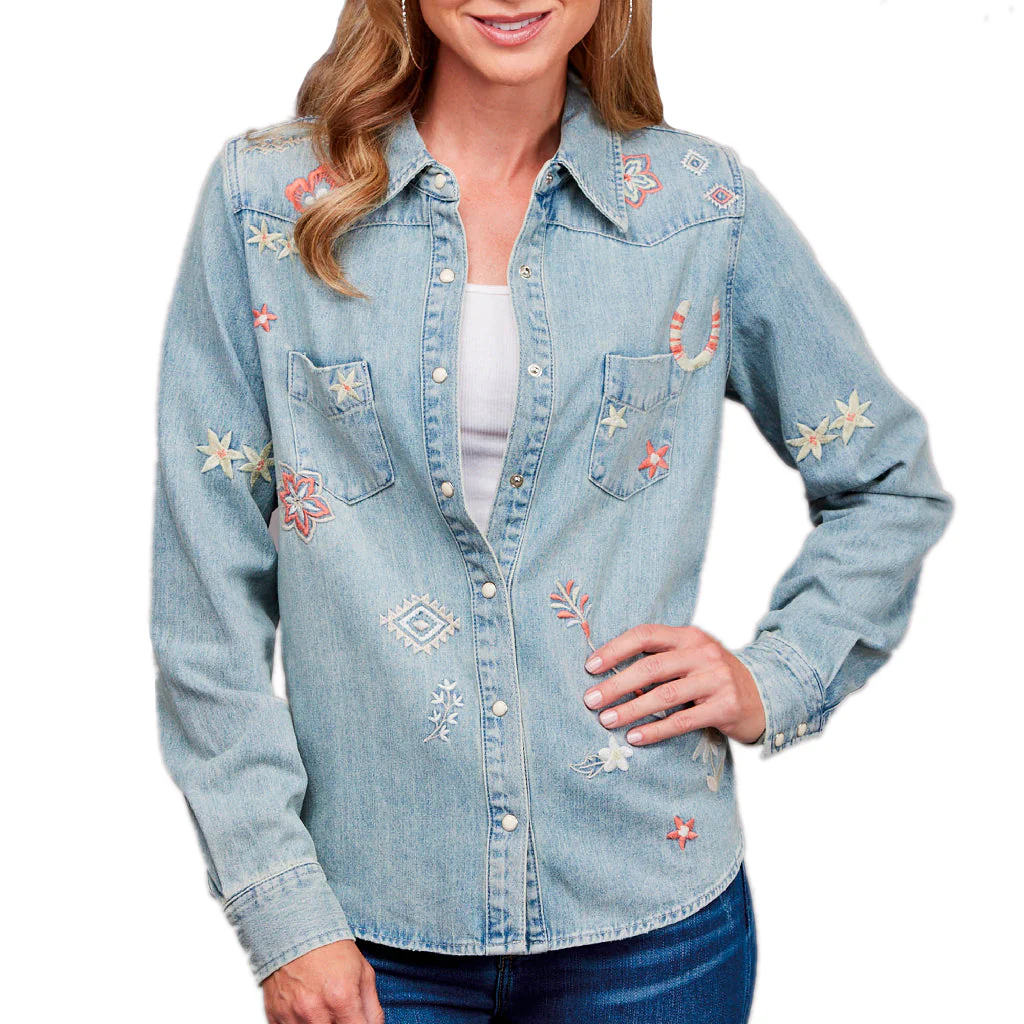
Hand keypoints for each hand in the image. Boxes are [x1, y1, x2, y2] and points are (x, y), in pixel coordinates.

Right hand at [262, 939, 383, 1023]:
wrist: (295, 931)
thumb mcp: (363, 973)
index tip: (357, 1022)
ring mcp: (292, 1017)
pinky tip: (305, 1011)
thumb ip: (373, 1009)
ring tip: (322, 1009)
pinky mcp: (275, 1017)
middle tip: (340, 1013)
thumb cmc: (332, 950)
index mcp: (342, 999)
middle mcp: (316, 1012)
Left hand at [581, 624, 765, 746]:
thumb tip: (610, 676)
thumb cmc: (715, 678)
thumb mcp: (692, 659)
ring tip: (606, 720)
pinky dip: (655, 730)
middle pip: (651, 667)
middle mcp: (703, 653)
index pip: (646, 634)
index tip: (590, 666)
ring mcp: (717, 679)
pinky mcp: (725, 707)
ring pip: (665, 694)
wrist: (767, 695)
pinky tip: (635, 737)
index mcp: (689, 636)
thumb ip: (661, 661)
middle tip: (590, 699)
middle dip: (616, 684)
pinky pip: (683, 720)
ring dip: (631, 709)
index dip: (615, 649)